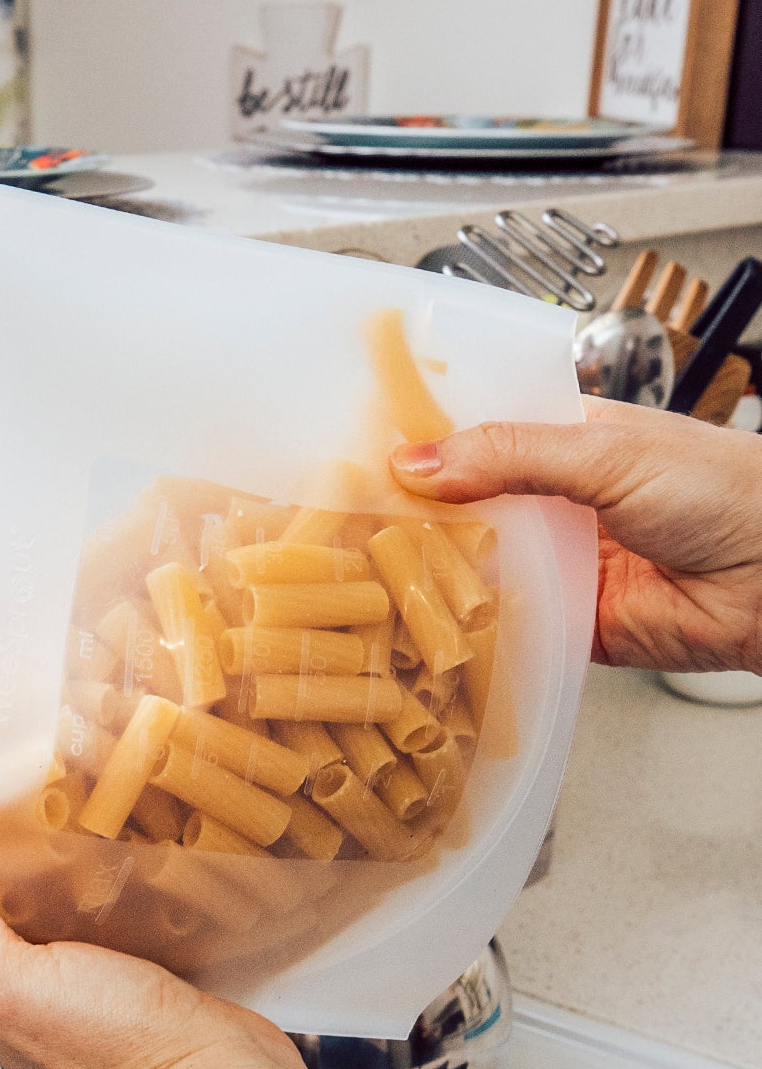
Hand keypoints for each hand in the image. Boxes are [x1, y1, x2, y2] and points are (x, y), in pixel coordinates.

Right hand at [390, 395, 761, 674]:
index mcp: (567, 441)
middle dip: (415, 516)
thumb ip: (512, 455)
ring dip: (433, 576)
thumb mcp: (609, 451)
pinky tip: (421, 628)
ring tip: (365, 575)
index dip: (424, 444)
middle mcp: (555, 503)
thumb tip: (417, 463)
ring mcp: (557, 566)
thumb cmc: (726, 492)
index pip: (478, 436)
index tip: (359, 453)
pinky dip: (466, 632)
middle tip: (345, 522)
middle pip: (465, 508)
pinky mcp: (562, 624)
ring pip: (474, 570)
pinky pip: (501, 628)